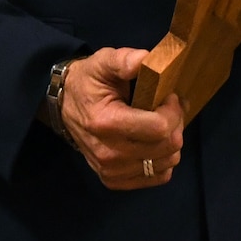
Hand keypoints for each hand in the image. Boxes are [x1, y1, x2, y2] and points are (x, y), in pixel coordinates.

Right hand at [59, 48, 183, 190]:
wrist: (65, 106)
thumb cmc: (88, 82)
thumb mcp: (102, 62)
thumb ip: (123, 60)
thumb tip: (145, 59)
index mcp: (106, 123)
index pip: (160, 127)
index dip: (173, 110)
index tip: (168, 96)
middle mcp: (109, 153)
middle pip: (168, 146)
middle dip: (175, 123)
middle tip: (167, 108)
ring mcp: (112, 171)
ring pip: (168, 162)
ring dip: (171, 141)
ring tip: (159, 123)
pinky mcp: (115, 180)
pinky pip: (159, 176)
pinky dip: (163, 159)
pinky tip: (153, 142)